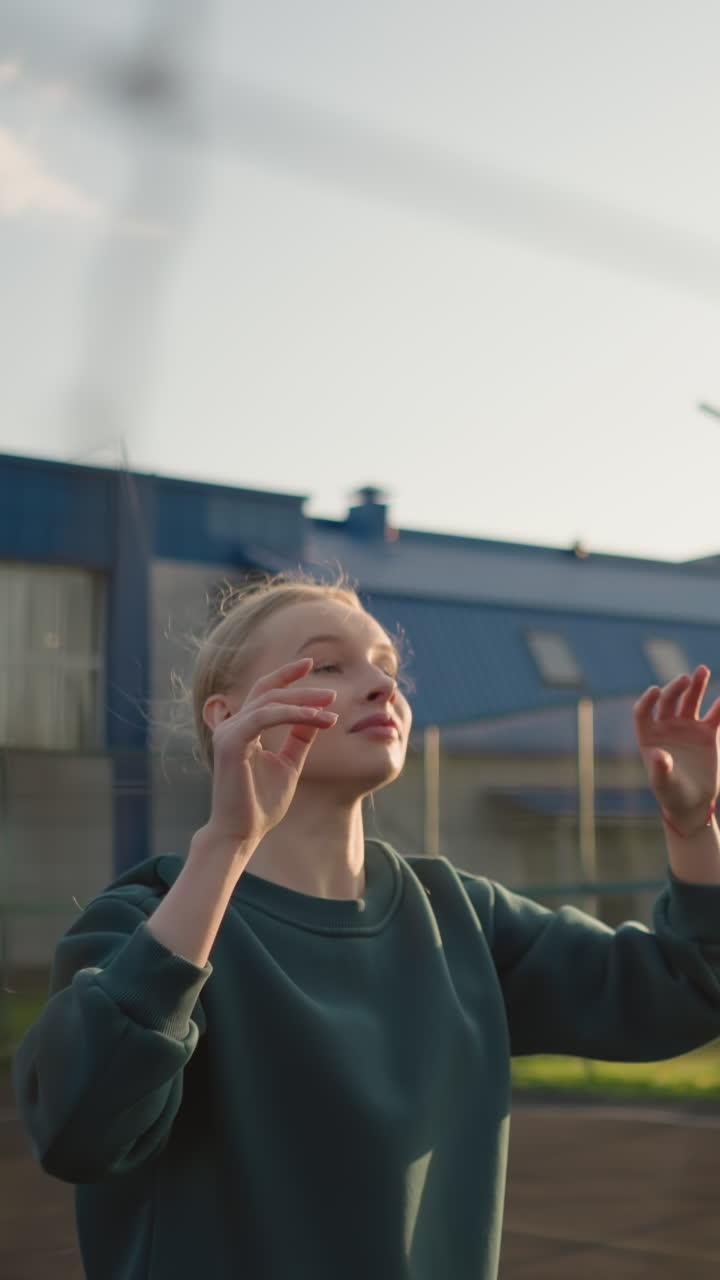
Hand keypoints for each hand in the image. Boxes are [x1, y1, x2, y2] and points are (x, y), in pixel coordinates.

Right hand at [203, 658, 336, 850]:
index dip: (286, 675)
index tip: (311, 664)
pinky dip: (292, 714)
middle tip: (332, 693)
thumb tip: (316, 716)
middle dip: (302, 688)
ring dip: (303, 702)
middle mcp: (232, 727)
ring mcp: (228, 733)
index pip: (264, 692)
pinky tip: (316, 718)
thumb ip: (299, 739)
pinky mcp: (230, 743)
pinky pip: (265, 717)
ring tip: (330, 708)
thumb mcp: (289, 765)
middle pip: (269, 692)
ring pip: (270, 702)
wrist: (243, 833)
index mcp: (243, 730)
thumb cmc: (261, 804)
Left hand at [634, 666, 719, 834]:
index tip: (655, 690)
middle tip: (686, 678)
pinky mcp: (707, 733)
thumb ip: (660, 770)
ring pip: (691, 701)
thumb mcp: (664, 785)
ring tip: (702, 670)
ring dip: (697, 685)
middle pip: (668, 700)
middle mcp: (666, 726)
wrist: (692, 803)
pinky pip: (715, 716)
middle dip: (675, 688)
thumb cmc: (671, 794)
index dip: (647, 700)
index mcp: (648, 735)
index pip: (644, 711)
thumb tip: (657, 755)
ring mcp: (687, 727)